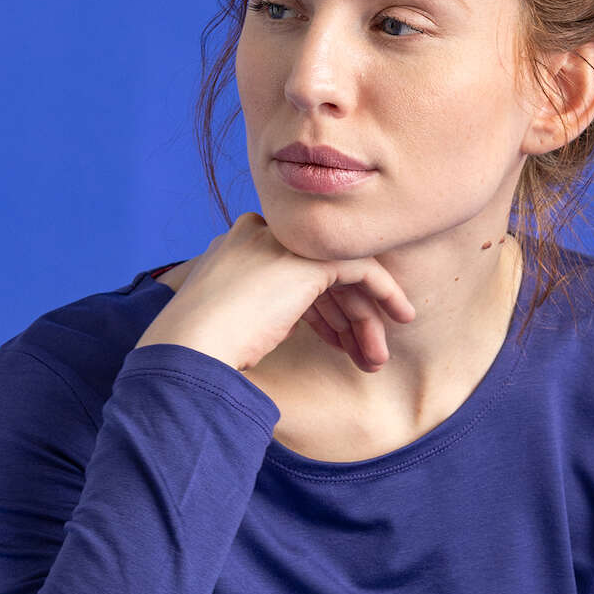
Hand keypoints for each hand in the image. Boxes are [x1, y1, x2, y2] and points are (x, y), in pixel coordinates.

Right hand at [133, 213, 415, 374]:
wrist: (192, 344)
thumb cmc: (204, 347)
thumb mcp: (233, 318)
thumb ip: (260, 308)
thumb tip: (278, 324)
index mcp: (238, 244)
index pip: (294, 271)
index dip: (321, 310)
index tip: (334, 342)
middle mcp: (262, 233)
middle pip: (321, 274)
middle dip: (348, 317)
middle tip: (365, 356)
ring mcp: (287, 243)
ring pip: (344, 275)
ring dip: (366, 320)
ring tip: (376, 360)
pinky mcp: (311, 260)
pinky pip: (364, 269)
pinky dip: (386, 293)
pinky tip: (401, 318)